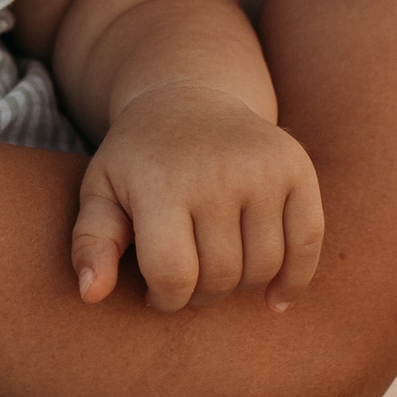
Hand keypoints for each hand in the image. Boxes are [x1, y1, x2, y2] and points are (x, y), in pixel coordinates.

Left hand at [70, 88, 325, 312]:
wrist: (188, 97)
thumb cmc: (139, 159)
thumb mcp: (100, 192)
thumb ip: (91, 243)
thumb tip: (89, 295)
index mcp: (162, 181)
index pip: (173, 275)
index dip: (164, 299)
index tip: (156, 290)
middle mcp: (217, 172)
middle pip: (220, 276)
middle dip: (200, 293)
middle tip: (187, 277)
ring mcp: (263, 169)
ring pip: (263, 268)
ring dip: (240, 286)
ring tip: (216, 268)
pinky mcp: (297, 168)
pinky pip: (308, 243)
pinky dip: (294, 280)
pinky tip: (274, 299)